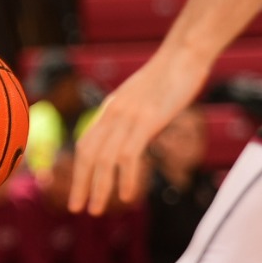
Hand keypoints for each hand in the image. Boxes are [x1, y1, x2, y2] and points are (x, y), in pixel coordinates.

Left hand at [70, 52, 208, 214]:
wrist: (185, 52)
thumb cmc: (171, 74)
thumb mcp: (145, 97)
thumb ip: (134, 116)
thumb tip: (133, 133)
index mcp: (111, 109)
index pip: (86, 144)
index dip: (78, 169)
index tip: (76, 189)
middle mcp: (113, 113)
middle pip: (88, 154)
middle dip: (80, 184)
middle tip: (77, 209)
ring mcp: (128, 116)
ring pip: (104, 158)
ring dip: (99, 188)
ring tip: (96, 210)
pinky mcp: (146, 119)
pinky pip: (129, 155)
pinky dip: (125, 178)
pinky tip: (127, 196)